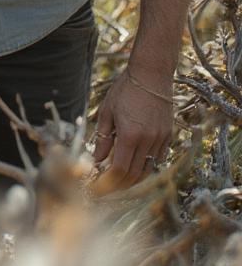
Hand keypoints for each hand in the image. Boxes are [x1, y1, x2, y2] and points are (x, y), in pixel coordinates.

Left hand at [91, 66, 172, 192]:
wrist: (151, 75)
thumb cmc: (125, 91)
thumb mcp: (107, 112)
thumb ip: (102, 138)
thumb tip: (97, 160)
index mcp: (130, 135)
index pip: (119, 169)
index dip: (108, 182)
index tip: (98, 187)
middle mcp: (148, 141)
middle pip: (135, 174)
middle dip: (119, 186)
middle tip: (106, 190)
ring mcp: (161, 139)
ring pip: (148, 170)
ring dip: (134, 180)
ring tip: (119, 183)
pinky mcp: (168, 136)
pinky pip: (157, 159)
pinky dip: (146, 167)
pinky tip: (135, 168)